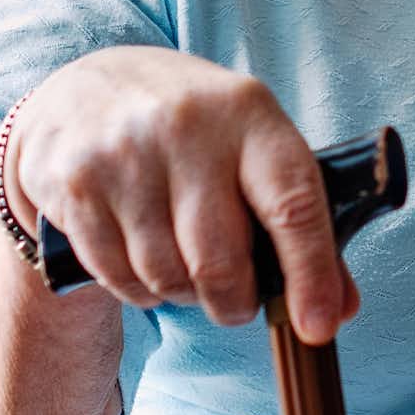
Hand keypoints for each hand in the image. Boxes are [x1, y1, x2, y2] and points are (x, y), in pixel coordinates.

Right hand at [2, 50, 357, 343]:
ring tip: (187, 268)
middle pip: (221, 261)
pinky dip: (139, 290)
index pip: (293, 204)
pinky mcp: (75, 185)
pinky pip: (117, 277)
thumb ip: (301, 222)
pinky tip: (144, 261)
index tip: (318, 327)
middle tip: (238, 302)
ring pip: (167, 277)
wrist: (88, 87)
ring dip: (184, 295)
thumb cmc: (196, 128)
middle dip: (236, 302)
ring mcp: (125, 156)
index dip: (311, 274)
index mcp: (250, 113)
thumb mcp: (254, 146)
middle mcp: (187, 129)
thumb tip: (339, 309)